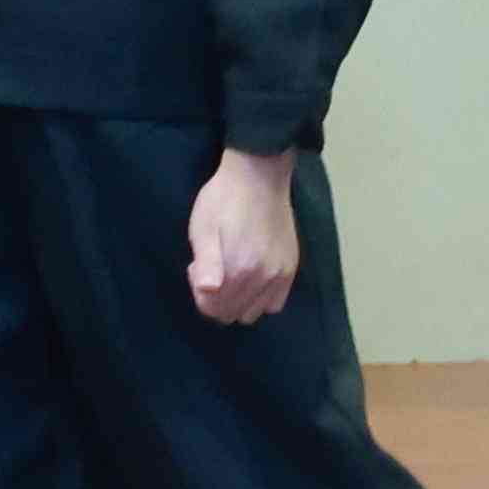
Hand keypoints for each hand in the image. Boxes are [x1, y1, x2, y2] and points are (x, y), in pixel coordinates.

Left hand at [185, 146, 306, 325]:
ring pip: (253, 313)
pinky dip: (260, 299)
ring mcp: (281, 275)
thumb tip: (208, 291)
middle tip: (213, 265)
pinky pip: (275, 303)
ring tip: (233, 270)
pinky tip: (252, 276)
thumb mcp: (203, 228)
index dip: (199, 291)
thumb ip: (206, 264)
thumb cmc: (223, 199)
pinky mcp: (291, 268)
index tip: (198, 267)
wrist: (259, 175)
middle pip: (231, 313)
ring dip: (238, 300)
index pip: (212, 308)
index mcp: (238, 270)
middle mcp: (263, 278)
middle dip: (216, 297)